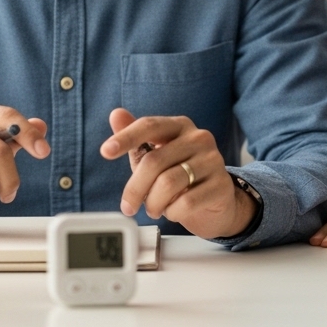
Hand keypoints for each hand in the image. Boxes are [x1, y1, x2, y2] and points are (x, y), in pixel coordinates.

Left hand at [100, 108, 255, 239]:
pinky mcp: (221, 185)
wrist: (217, 201)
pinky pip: (186, 202)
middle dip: (135, 189)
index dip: (126, 138)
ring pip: (168, 184)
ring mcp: (213, 160)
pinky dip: (172, 212)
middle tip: (128, 206)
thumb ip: (136, 138)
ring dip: (153, 203)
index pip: (150, 126)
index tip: (105, 151)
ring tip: (154, 209)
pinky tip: (174, 211)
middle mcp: (199, 138)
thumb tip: (116, 114)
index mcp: (180, 126)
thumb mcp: (155, 157)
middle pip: (155, 161)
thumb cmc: (182, 176)